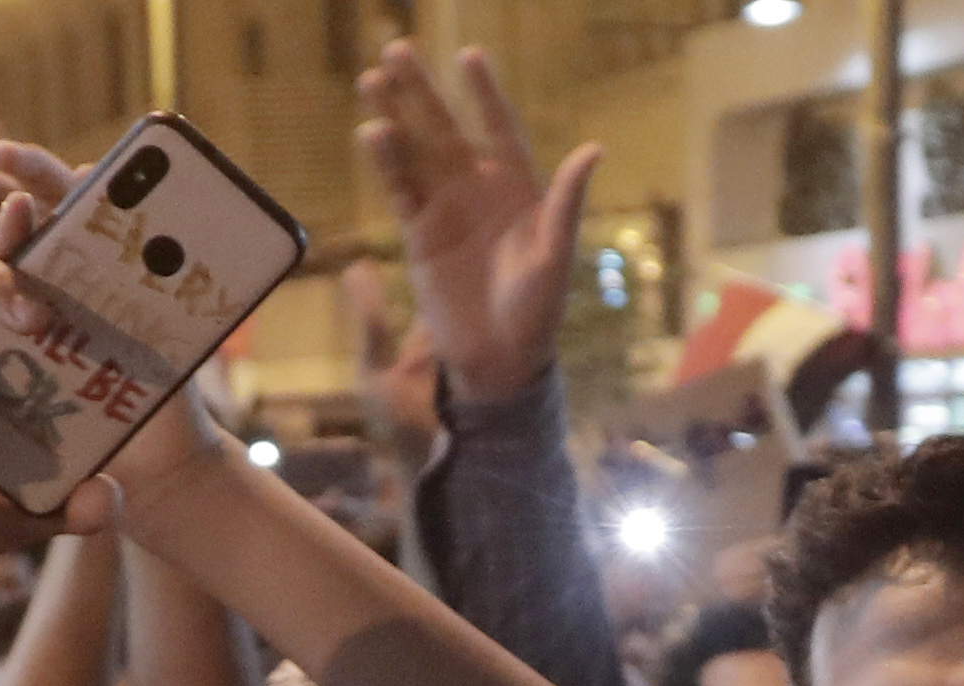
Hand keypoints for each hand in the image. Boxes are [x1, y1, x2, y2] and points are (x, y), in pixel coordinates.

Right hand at [356, 40, 597, 412]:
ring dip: (395, 115)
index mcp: (518, 187)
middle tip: (398, 48)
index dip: (485, 93)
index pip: (498, 126)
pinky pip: (400, 191)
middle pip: (445, 128)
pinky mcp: (418, 237)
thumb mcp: (556, 254)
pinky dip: (386, 163)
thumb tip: (593, 149)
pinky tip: (372, 131)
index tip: (469, 55)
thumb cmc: (538, 310)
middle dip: (422, 90)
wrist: (500, 359)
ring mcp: (445, 210)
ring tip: (371, 77)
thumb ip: (567, 200)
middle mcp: (478, 189)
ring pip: (415, 152)